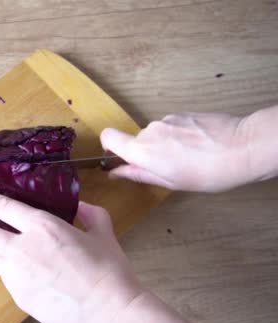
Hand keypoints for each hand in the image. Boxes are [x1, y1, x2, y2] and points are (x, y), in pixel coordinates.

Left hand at [0, 187, 142, 322]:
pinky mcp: (17, 295)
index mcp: (44, 227)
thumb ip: (90, 214)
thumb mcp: (103, 233)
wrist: (108, 313)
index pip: (3, 207)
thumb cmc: (109, 272)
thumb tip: (81, 207)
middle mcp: (23, 247)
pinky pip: (3, 275)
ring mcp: (17, 273)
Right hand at [100, 112, 249, 191]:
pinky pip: (171, 127)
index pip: (108, 137)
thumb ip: (138, 174)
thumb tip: (116, 173)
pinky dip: (179, 137)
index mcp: (142, 150)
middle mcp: (150, 131)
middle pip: (136, 140)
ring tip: (188, 158)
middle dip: (146, 152)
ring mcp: (167, 119)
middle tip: (167, 168)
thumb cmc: (208, 172)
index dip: (109, 147)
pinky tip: (197, 147)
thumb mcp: (169, 181)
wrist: (242, 148)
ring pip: (156, 134)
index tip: (118, 158)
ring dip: (165, 145)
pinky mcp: (182, 114)